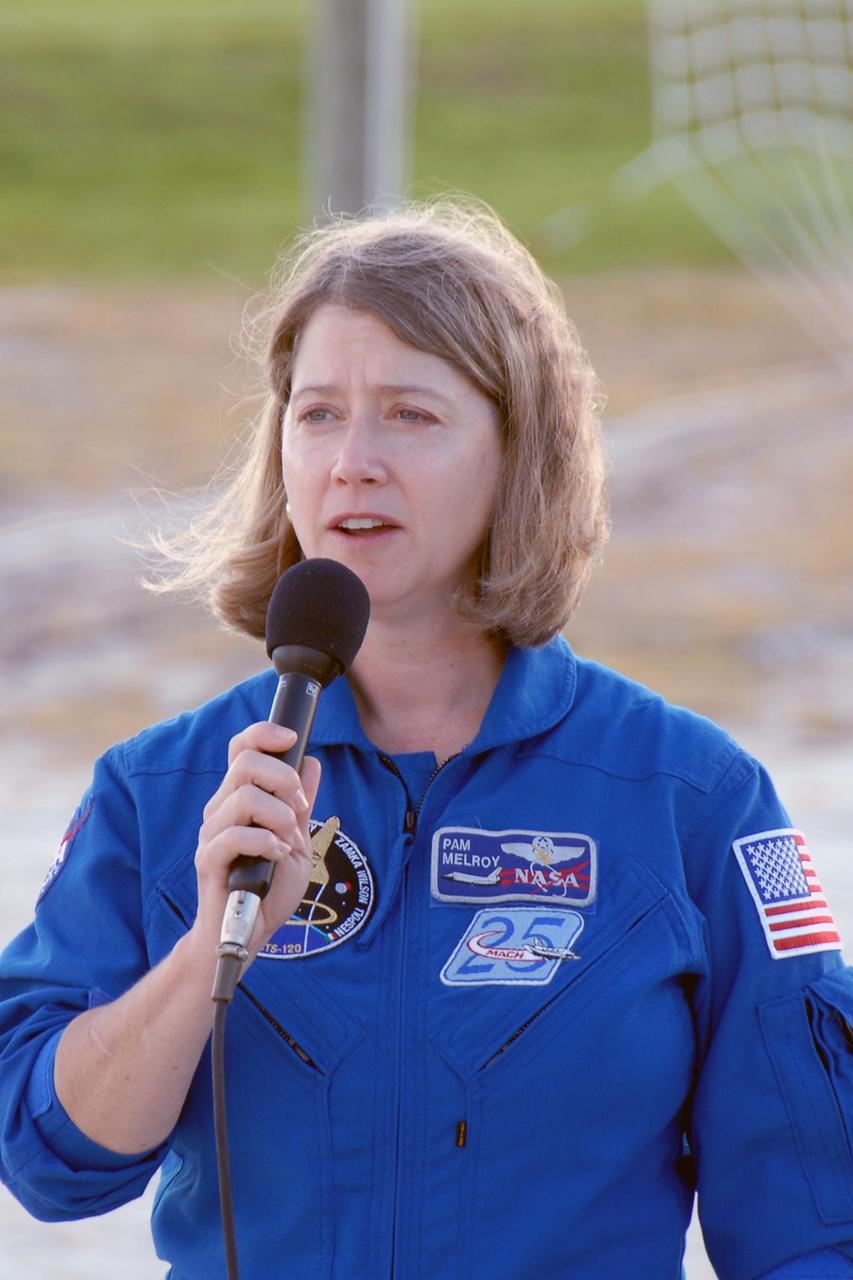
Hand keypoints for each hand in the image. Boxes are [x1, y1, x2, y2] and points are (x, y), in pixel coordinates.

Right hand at [191, 722, 321, 957]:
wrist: (247, 932)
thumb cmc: (270, 888)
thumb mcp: (298, 840)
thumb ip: (301, 804)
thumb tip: (312, 762)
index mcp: (240, 798)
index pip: (242, 748)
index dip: (264, 733)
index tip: (293, 737)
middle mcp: (221, 809)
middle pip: (246, 763)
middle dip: (284, 779)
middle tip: (300, 809)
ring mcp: (212, 833)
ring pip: (245, 797)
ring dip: (280, 817)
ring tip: (288, 842)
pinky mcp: (208, 860)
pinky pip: (235, 835)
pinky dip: (266, 841)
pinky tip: (278, 855)